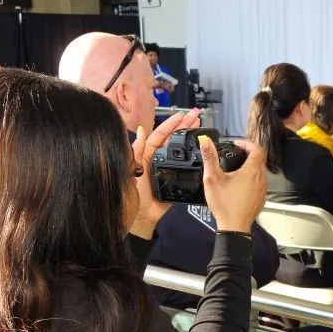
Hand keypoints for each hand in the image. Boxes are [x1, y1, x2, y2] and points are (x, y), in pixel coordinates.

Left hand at [129, 110, 200, 235]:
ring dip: (190, 138)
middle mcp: (158, 159)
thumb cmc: (133, 193)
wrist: (142, 216)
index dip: (171, 124)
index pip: (160, 135)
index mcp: (146, 154)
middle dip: (185, 127)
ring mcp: (168, 168)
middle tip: (197, 116)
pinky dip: (194, 157)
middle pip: (173, 139)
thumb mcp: (130, 169)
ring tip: (200, 128)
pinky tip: (202, 150)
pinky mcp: (176, 179)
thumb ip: (136, 151)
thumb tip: (140, 130)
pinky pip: (186, 166)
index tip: (182, 115)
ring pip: (181, 149)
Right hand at [201, 137, 266, 234]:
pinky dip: (251, 180)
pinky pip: (258, 184)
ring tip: (235, 169)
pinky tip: (239, 185)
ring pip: (259, 172)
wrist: (234, 227)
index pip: (257, 149)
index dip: (247, 143)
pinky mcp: (261, 199)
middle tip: (234, 155)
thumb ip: (209, 157)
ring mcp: (263, 190)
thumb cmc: (224, 204)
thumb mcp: (212, 178)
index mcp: (252, 171)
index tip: (236, 144)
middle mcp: (261, 179)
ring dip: (250, 167)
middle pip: (259, 160)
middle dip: (248, 154)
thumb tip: (205, 140)